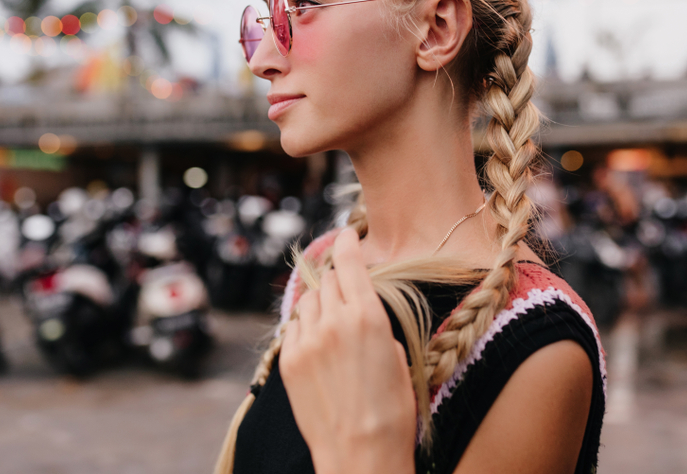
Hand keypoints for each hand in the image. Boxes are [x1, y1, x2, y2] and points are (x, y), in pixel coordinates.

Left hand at [279, 228, 416, 473]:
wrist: (360, 454)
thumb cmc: (392, 412)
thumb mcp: (398, 358)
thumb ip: (375, 325)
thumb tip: (361, 313)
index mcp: (368, 316)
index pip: (349, 262)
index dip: (346, 243)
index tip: (346, 234)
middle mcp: (333, 321)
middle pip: (328, 279)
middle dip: (338, 279)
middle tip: (345, 289)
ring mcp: (307, 340)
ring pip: (308, 301)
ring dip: (320, 303)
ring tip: (333, 324)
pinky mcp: (288, 361)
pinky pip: (294, 328)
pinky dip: (304, 328)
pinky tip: (318, 345)